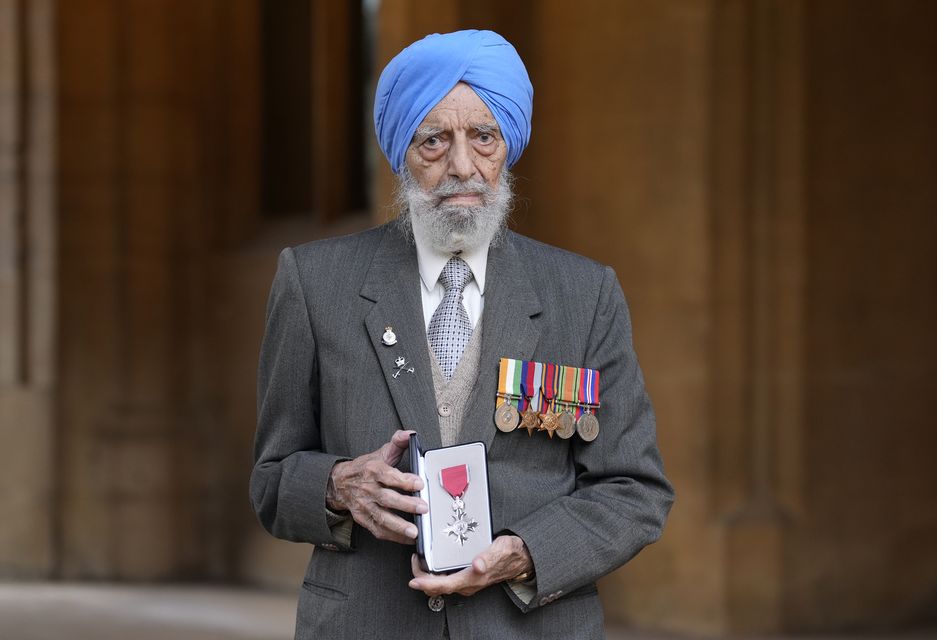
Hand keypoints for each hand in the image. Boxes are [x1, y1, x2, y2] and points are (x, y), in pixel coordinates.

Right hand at [327, 430, 426, 543]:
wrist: (339, 483)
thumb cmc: (365, 468)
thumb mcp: (381, 453)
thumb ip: (397, 443)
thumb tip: (410, 434)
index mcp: (373, 470)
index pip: (389, 476)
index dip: (404, 480)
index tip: (419, 483)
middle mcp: (368, 489)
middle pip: (387, 498)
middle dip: (406, 505)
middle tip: (423, 508)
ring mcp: (364, 506)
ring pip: (381, 517)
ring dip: (398, 526)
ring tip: (414, 532)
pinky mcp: (363, 519)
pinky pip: (377, 529)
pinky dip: (392, 536)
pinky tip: (407, 539)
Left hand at [408, 535, 532, 596]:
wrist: (522, 559)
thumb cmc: (511, 553)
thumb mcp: (501, 549)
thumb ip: (488, 557)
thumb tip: (477, 565)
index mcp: (472, 578)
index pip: (443, 586)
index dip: (426, 583)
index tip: (413, 579)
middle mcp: (468, 584)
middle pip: (437, 587)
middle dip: (421, 577)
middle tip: (415, 559)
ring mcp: (467, 582)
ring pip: (441, 585)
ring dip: (427, 576)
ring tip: (420, 559)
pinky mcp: (468, 578)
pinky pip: (447, 580)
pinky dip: (435, 573)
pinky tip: (433, 562)